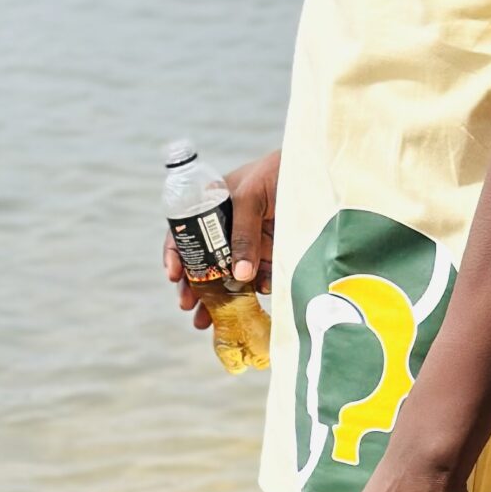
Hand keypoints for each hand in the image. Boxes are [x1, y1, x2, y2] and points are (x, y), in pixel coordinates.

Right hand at [165, 147, 278, 330]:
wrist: (316, 170)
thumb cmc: (277, 171)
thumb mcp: (252, 196)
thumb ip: (244, 234)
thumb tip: (237, 276)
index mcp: (213, 207)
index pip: (186, 233)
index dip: (176, 254)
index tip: (174, 275)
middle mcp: (228, 228)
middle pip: (203, 262)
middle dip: (194, 287)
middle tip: (187, 306)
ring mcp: (250, 242)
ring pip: (228, 276)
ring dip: (218, 299)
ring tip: (206, 320)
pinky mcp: (272, 253)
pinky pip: (260, 277)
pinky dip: (258, 288)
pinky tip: (259, 295)